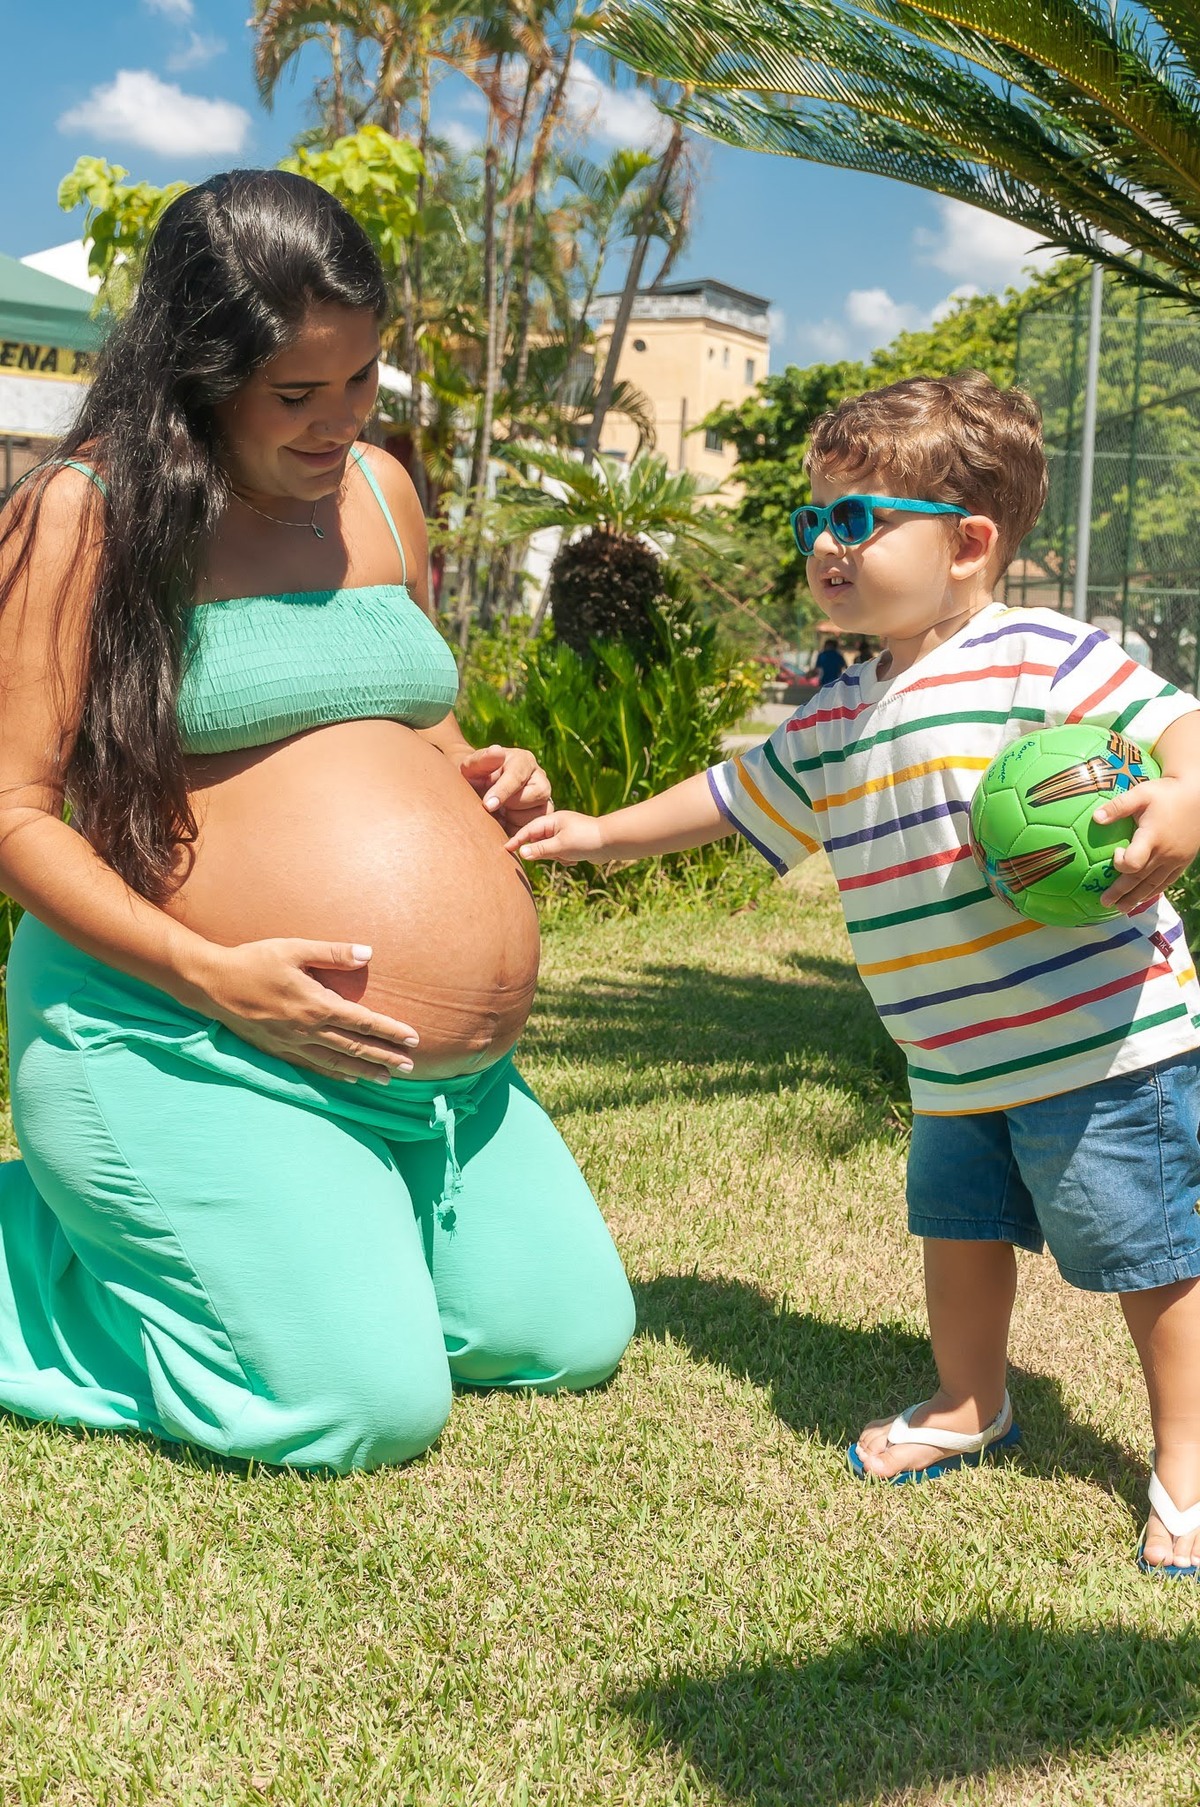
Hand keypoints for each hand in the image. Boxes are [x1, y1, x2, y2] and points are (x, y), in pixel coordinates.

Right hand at [198, 940, 418, 1083]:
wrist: (212, 984)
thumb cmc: (254, 961)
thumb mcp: (294, 949)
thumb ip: (332, 953)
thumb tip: (368, 953)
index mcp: (316, 1005)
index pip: (362, 1021)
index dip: (390, 1030)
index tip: (413, 1038)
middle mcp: (307, 1030)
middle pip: (354, 1047)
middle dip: (385, 1056)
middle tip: (411, 1066)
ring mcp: (292, 1044)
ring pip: (336, 1062)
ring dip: (364, 1071)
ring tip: (387, 1079)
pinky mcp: (277, 1050)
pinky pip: (312, 1067)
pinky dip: (334, 1074)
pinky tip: (348, 1079)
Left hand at [458, 744, 552, 832]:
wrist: (478, 791)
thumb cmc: (475, 777)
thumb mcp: (471, 766)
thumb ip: (482, 760)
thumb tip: (496, 751)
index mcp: (523, 760)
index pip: (518, 776)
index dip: (503, 792)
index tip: (487, 805)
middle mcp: (539, 778)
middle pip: (537, 795)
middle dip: (512, 805)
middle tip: (492, 806)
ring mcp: (544, 798)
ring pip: (538, 814)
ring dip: (513, 819)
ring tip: (499, 812)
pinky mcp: (543, 815)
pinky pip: (536, 828)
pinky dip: (517, 829)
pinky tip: (505, 821)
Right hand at [504, 809, 606, 864]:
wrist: (612, 842)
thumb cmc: (586, 840)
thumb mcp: (560, 846)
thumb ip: (540, 849)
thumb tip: (521, 852)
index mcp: (553, 820)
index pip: (528, 830)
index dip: (516, 839)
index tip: (505, 849)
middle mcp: (557, 825)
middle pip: (537, 840)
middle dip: (542, 851)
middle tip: (547, 856)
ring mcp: (564, 834)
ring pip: (549, 850)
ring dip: (556, 856)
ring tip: (569, 856)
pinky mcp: (571, 844)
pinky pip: (560, 854)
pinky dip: (565, 859)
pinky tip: (575, 860)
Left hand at [1095, 777, 1199, 912]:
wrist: (1198, 795)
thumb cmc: (1166, 793)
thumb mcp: (1141, 794)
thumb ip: (1118, 806)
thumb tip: (1095, 818)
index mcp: (1153, 837)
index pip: (1135, 862)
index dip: (1122, 863)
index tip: (1115, 853)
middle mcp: (1165, 853)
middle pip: (1140, 879)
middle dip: (1121, 892)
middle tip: (1104, 902)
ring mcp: (1176, 859)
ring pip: (1154, 884)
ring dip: (1136, 897)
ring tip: (1121, 908)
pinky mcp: (1183, 861)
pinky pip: (1167, 881)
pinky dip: (1154, 890)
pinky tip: (1143, 897)